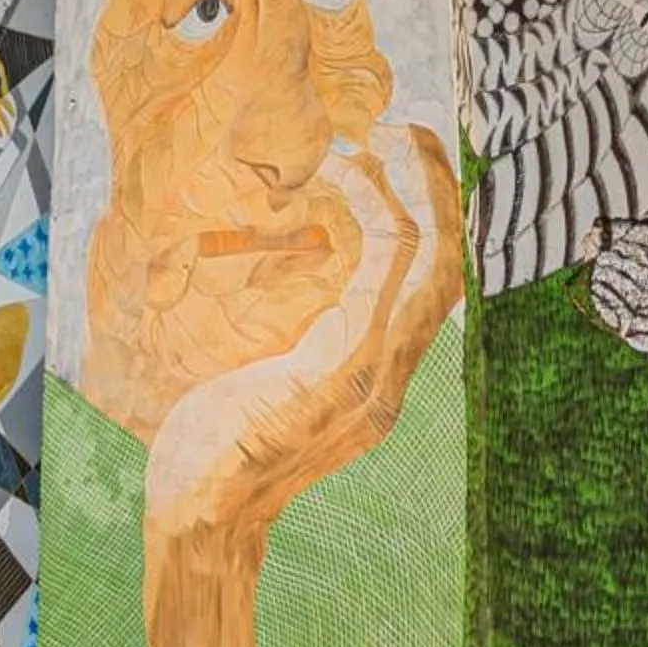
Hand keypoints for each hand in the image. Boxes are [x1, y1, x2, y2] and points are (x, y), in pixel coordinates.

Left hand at [144, 124, 459, 542]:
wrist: (199, 516)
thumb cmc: (214, 452)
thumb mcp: (266, 385)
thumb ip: (293, 344)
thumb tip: (275, 300)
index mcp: (375, 378)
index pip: (427, 288)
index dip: (423, 221)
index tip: (387, 166)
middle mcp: (390, 378)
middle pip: (448, 268)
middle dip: (439, 193)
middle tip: (409, 130)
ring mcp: (374, 378)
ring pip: (432, 266)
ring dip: (417, 193)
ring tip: (390, 138)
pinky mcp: (343, 373)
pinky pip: (384, 280)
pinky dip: (377, 219)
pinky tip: (350, 180)